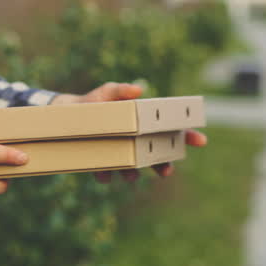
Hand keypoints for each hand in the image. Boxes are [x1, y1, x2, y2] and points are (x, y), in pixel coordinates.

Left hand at [52, 82, 208, 182]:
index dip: (187, 136)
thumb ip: (120, 90)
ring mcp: (119, 154)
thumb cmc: (94, 102)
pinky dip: (105, 175)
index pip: (171, 131)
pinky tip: (102, 174)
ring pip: (134, 170)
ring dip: (135, 175)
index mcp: (142, 123)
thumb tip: (138, 89)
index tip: (201, 141)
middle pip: (157, 156)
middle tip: (167, 171)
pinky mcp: (101, 163)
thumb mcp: (106, 92)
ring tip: (131, 176)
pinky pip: (106, 174)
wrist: (64, 115)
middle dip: (164, 165)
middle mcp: (134, 141)